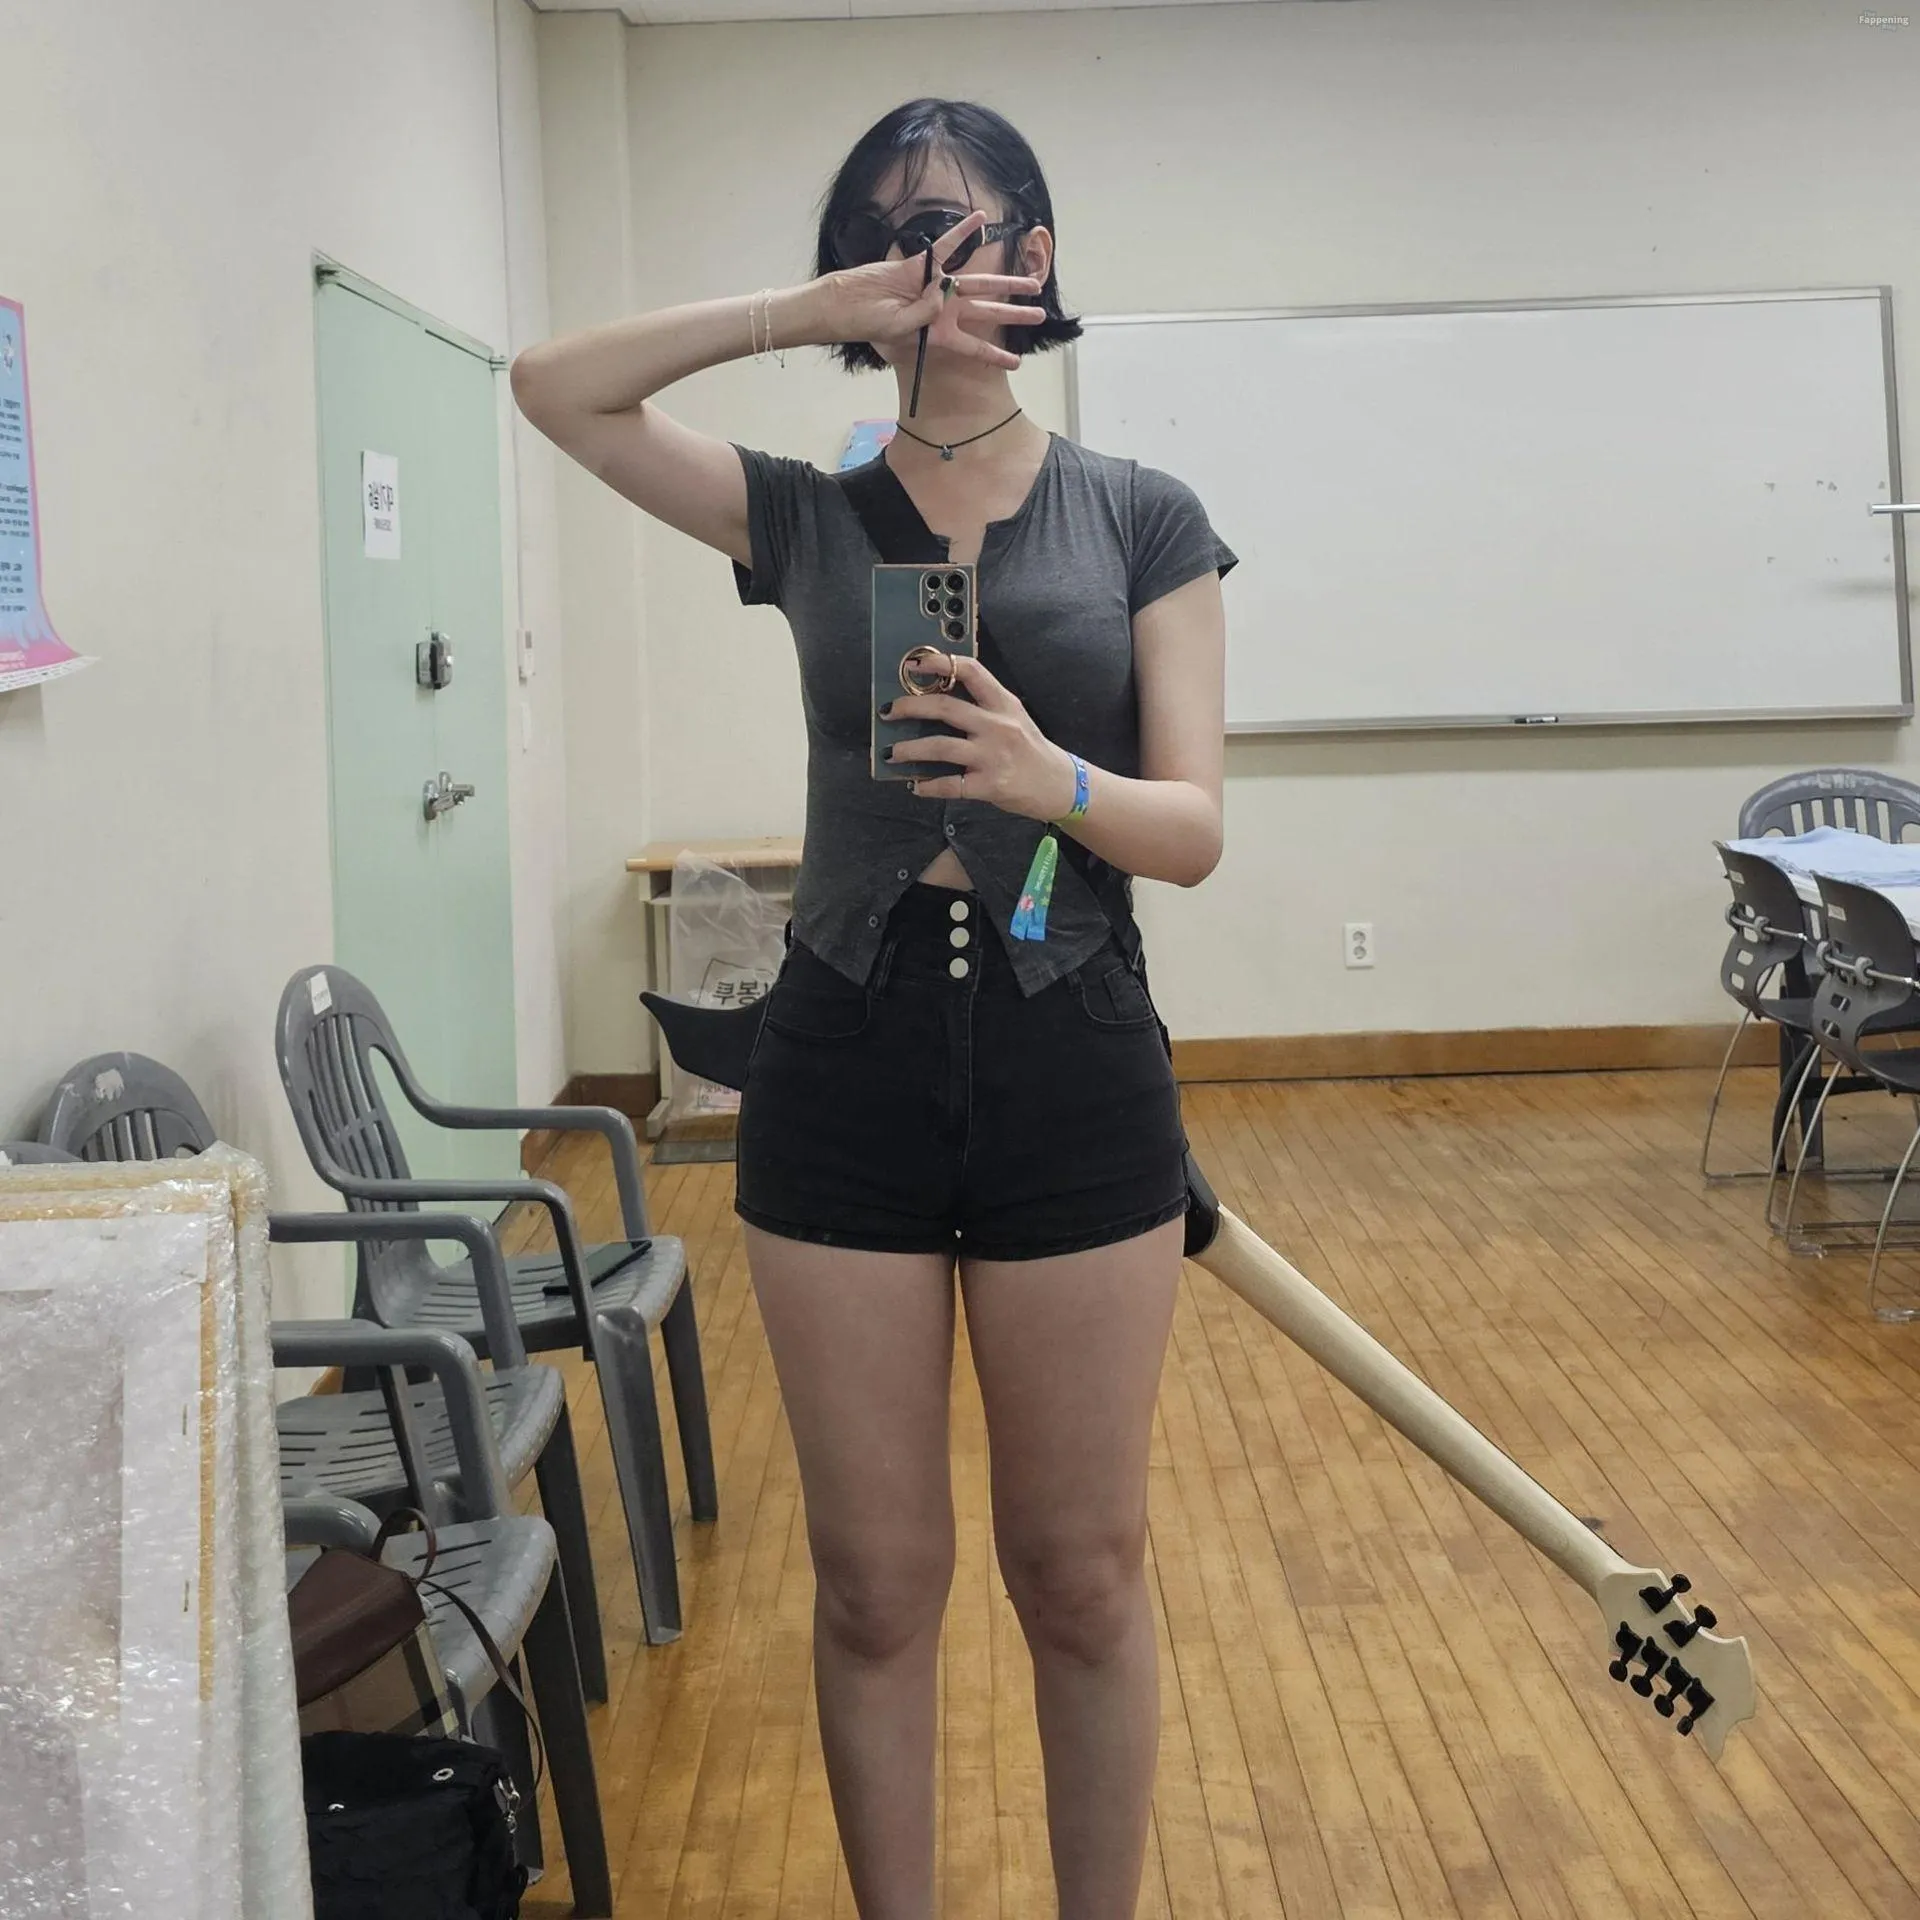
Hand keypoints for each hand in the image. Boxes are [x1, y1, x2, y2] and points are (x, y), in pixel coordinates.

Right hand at [807, 212, 1046, 370]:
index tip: (1017, 363)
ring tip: (1032, 283)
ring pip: (977, 282)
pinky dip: (963, 232)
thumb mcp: (899, 328)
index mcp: (939, 333)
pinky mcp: (922, 266)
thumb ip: (925, 313)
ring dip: (1004, 281)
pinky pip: (947, 246)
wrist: (847, 304)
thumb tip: (945, 289)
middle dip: (1013, 314)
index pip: (974, 346)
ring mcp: (934, 287)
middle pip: (986, 312)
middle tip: (1039, 315)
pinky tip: (981, 218)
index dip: (995, 355)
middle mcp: (942, 311)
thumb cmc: (870, 324)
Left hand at [884, 653, 1077, 818]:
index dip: (938, 663)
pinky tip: (916, 786)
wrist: (1058, 784)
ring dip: (909, 750)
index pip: (970, 670)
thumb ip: (983, 706)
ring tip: (892, 752)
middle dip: (909, 707)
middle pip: (944, 707)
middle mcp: (997, 725)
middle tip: (888, 711)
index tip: (913, 665)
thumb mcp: (1013, 716)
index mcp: (1002, 703)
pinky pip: (950, 785)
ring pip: (940, 746)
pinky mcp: (989, 785)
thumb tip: (936, 699)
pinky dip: (928, 786)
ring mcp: (993, 755)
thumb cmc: (1030, 749)